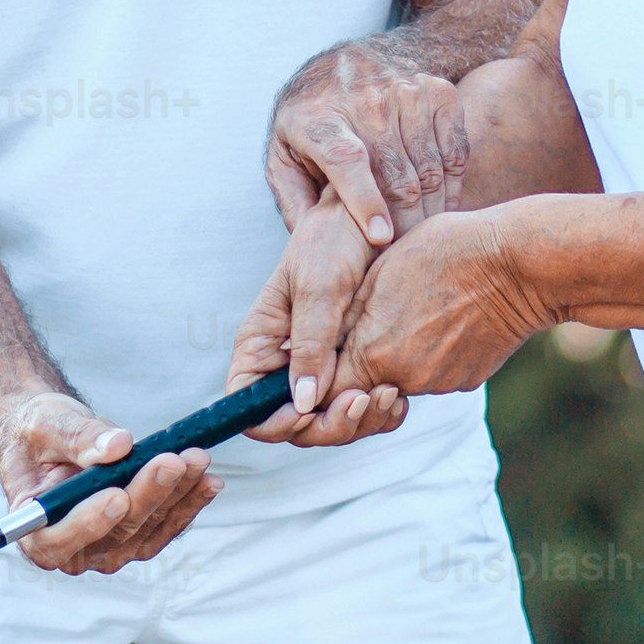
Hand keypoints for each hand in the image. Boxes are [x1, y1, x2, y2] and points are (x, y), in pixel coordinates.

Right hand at [0, 389, 212, 573]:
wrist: (52, 437)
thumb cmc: (39, 434)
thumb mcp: (47, 425)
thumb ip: (78, 437)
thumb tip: (117, 446)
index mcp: (35, 529)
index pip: (58, 540)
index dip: (89, 523)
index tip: (117, 495)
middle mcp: (71, 549)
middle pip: (116, 532)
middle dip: (148, 494)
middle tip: (172, 461)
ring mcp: (107, 548)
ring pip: (147, 529)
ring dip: (177, 496)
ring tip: (196, 459)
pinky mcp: (135, 538)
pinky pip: (166, 526)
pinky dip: (189, 502)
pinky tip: (207, 479)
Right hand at [226, 200, 412, 445]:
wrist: (377, 218)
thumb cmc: (337, 237)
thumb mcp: (321, 287)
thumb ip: (311, 344)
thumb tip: (303, 403)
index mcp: (262, 342)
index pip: (246, 402)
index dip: (274, 421)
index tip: (310, 415)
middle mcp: (287, 361)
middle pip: (294, 422)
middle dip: (327, 424)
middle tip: (363, 402)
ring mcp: (322, 366)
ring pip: (329, 420)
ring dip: (358, 420)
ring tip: (389, 394)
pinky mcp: (356, 366)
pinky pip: (360, 405)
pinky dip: (378, 409)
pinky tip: (398, 394)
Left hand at [268, 40, 470, 247]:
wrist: (348, 61)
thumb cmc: (311, 120)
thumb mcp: (283, 154)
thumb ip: (292, 199)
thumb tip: (309, 244)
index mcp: (321, 120)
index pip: (347, 160)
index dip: (365, 200)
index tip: (380, 237)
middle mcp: (367, 102)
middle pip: (397, 177)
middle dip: (403, 226)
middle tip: (401, 257)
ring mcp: (407, 93)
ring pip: (430, 171)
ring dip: (429, 213)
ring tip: (421, 239)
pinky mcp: (438, 94)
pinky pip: (454, 154)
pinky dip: (451, 188)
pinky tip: (439, 208)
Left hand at [327, 205, 559, 404]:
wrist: (519, 265)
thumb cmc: (445, 252)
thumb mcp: (377, 274)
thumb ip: (341, 320)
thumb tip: (313, 349)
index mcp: (373, 353)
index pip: (326, 392)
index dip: (319, 382)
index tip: (318, 363)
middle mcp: (404, 379)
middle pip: (363, 389)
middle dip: (356, 372)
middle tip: (368, 329)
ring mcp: (439, 383)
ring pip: (399, 379)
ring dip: (395, 356)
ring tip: (412, 308)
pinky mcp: (467, 380)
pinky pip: (434, 373)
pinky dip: (429, 353)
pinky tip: (443, 315)